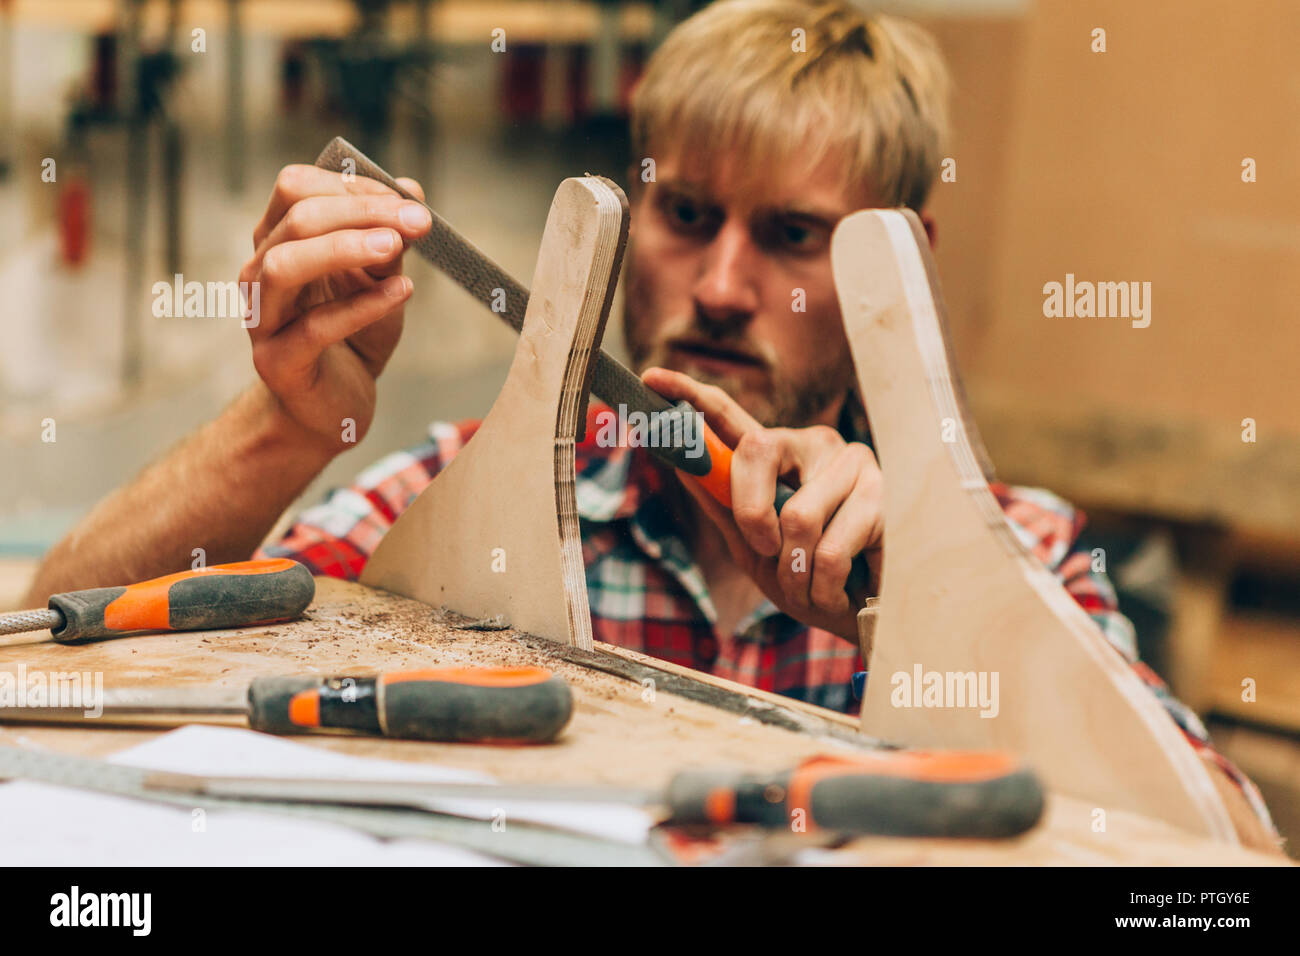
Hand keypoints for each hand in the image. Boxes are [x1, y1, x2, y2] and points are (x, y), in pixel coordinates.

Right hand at [238, 164, 432, 450]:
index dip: (353, 186)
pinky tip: (402, 293)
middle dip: (362, 212)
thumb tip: (412, 192)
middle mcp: (258, 273)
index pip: (297, 189)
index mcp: (275, 241)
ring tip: (396, 247)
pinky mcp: (278, 362)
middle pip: (296, 219)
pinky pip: (314, 328)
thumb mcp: (377, 281)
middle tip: (419, 221)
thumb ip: (388, 240)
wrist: (333, 407)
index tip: (408, 199)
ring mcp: (261, 318)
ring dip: (344, 248)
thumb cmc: (353, 337)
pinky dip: (362, 306)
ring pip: (285, 265)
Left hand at [643, 367, 881, 642]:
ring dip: (797, 571)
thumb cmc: (810, 580)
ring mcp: (852, 463)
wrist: (865, 619)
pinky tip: (842, 591)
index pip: (729, 415)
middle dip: (752, 516)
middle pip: (756, 451)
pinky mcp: (883, 494)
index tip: (650, 378)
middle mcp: (814, 446)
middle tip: (769, 551)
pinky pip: (829, 549)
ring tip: (816, 584)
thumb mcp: (755, 550)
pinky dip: (824, 587)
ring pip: (797, 515)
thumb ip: (723, 508)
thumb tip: (681, 465)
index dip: (689, 394)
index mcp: (777, 456)